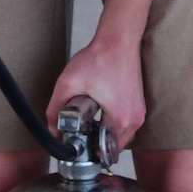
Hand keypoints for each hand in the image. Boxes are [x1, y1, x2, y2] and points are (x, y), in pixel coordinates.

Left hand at [48, 33, 145, 154]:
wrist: (118, 41)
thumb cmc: (99, 59)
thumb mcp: (69, 83)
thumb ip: (56, 107)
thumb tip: (52, 127)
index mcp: (120, 119)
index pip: (105, 149)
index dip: (89, 150)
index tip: (79, 147)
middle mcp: (135, 119)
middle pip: (115, 145)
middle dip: (98, 144)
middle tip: (81, 136)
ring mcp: (139, 112)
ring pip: (122, 136)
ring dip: (106, 134)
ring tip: (89, 125)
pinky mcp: (139, 104)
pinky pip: (127, 124)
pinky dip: (114, 124)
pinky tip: (100, 115)